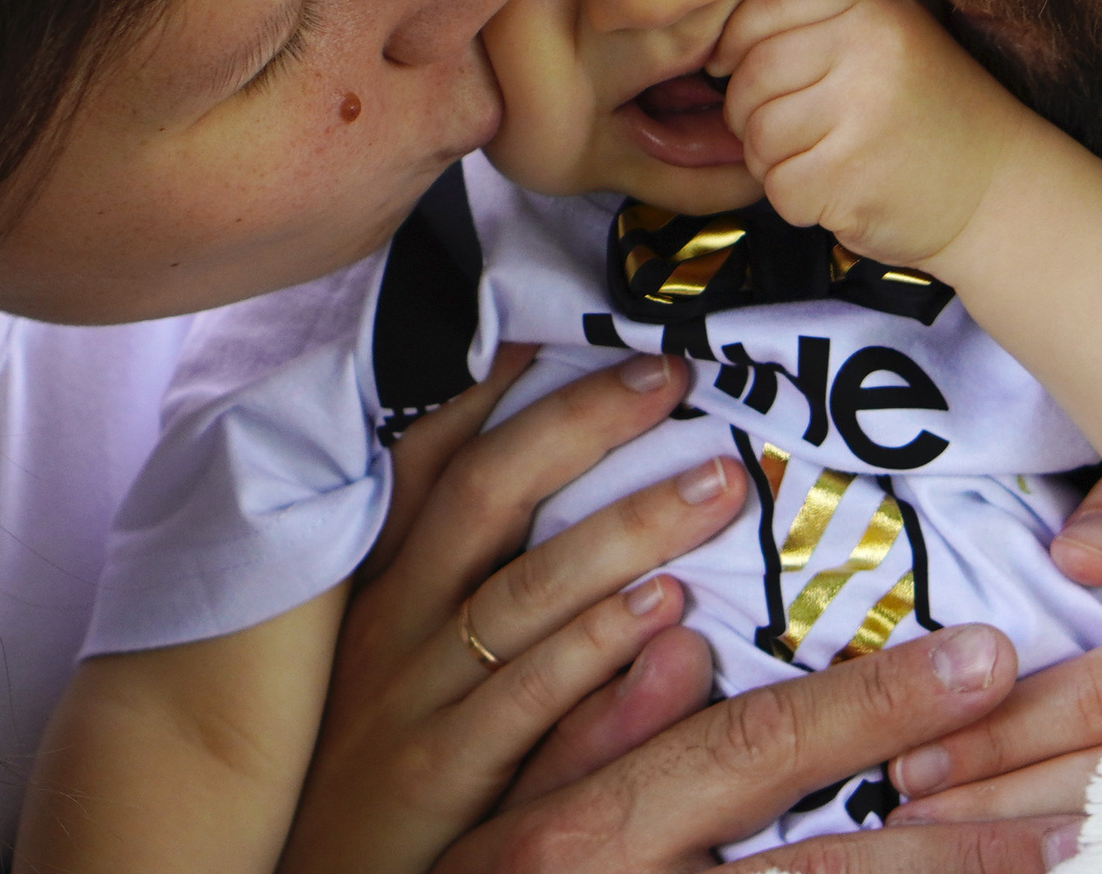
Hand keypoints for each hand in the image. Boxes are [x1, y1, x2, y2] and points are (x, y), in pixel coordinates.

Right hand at [278, 349, 746, 873]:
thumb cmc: (384, 768)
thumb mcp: (410, 666)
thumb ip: (481, 585)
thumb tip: (576, 495)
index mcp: (384, 585)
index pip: (434, 460)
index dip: (496, 388)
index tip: (567, 327)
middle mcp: (394, 624)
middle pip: (485, 495)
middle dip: (581, 424)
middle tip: (670, 373)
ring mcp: (413, 697)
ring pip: (524, 587)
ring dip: (627, 527)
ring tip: (717, 481)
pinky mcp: (441, 774)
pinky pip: (529, 698)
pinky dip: (598, 649)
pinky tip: (667, 611)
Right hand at [438, 622, 1079, 873]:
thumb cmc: (414, 866)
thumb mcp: (469, 781)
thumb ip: (569, 714)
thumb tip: (677, 639)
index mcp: (582, 823)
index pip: (756, 754)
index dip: (875, 708)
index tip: (986, 657)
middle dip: (954, 844)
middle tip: (1072, 804)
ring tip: (1060, 865)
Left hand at [708, 0, 1051, 269]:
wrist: (999, 192)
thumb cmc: (927, 118)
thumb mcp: (887, 42)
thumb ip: (815, 27)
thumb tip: (716, 48)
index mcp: (873, 8)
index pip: (766, 8)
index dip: (735, 43)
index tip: (733, 70)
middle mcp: (868, 51)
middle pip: (751, 75)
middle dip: (749, 113)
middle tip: (789, 133)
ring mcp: (861, 115)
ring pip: (758, 136)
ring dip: (773, 162)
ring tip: (822, 162)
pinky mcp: (851, 178)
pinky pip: (779, 187)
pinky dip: (797, 200)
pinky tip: (838, 193)